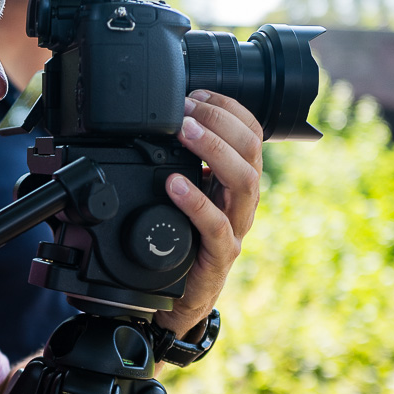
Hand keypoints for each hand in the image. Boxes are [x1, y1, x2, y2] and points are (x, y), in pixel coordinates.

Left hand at [156, 89, 264, 336]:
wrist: (176, 299)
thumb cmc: (178, 243)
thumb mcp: (178, 196)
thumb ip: (173, 164)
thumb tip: (141, 127)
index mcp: (234, 181)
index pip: (251, 132)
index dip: (228, 107)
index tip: (196, 93)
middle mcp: (241, 201)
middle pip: (251, 149)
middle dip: (220, 120)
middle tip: (186, 109)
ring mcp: (235, 227)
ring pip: (243, 180)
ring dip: (214, 149)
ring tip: (185, 132)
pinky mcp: (221, 255)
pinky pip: (217, 225)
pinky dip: (196, 201)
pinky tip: (175, 184)